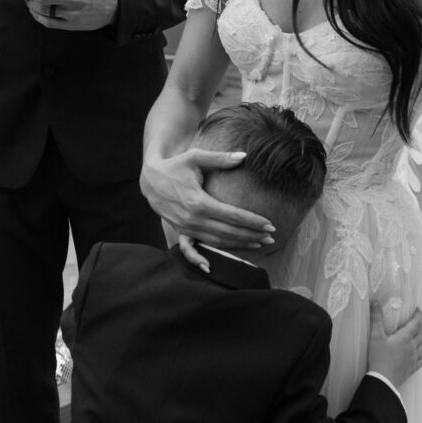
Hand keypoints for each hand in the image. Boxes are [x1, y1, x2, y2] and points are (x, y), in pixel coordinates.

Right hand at [141, 147, 274, 250]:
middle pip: (229, 232)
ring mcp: (185, 228)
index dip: (253, 221)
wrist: (150, 179)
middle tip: (271, 237)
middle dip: (252, 235)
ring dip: (238, 245)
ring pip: (216, 242)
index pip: (234, 216)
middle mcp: (193, 219)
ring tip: (258, 244)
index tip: (270, 225)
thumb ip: (220, 158)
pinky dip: (199, 260)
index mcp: (199, 201)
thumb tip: (244, 156)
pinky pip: (191, 250)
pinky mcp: (180, 232)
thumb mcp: (196, 157)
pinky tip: (211, 267)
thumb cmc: (175, 166)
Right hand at [368, 304, 421, 388]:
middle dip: (420, 325)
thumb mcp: (375, 336)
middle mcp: (412, 347)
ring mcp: (413, 358)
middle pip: (421, 333)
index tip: (417, 310)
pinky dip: (421, 353)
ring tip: (416, 336)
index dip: (418, 315)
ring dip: (421, 338)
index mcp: (405, 337)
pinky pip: (421, 359)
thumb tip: (375, 303)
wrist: (383, 380)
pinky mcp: (412, 368)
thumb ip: (376, 319)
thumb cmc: (379, 358)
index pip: (417, 322)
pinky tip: (418, 354)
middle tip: (415, 321)